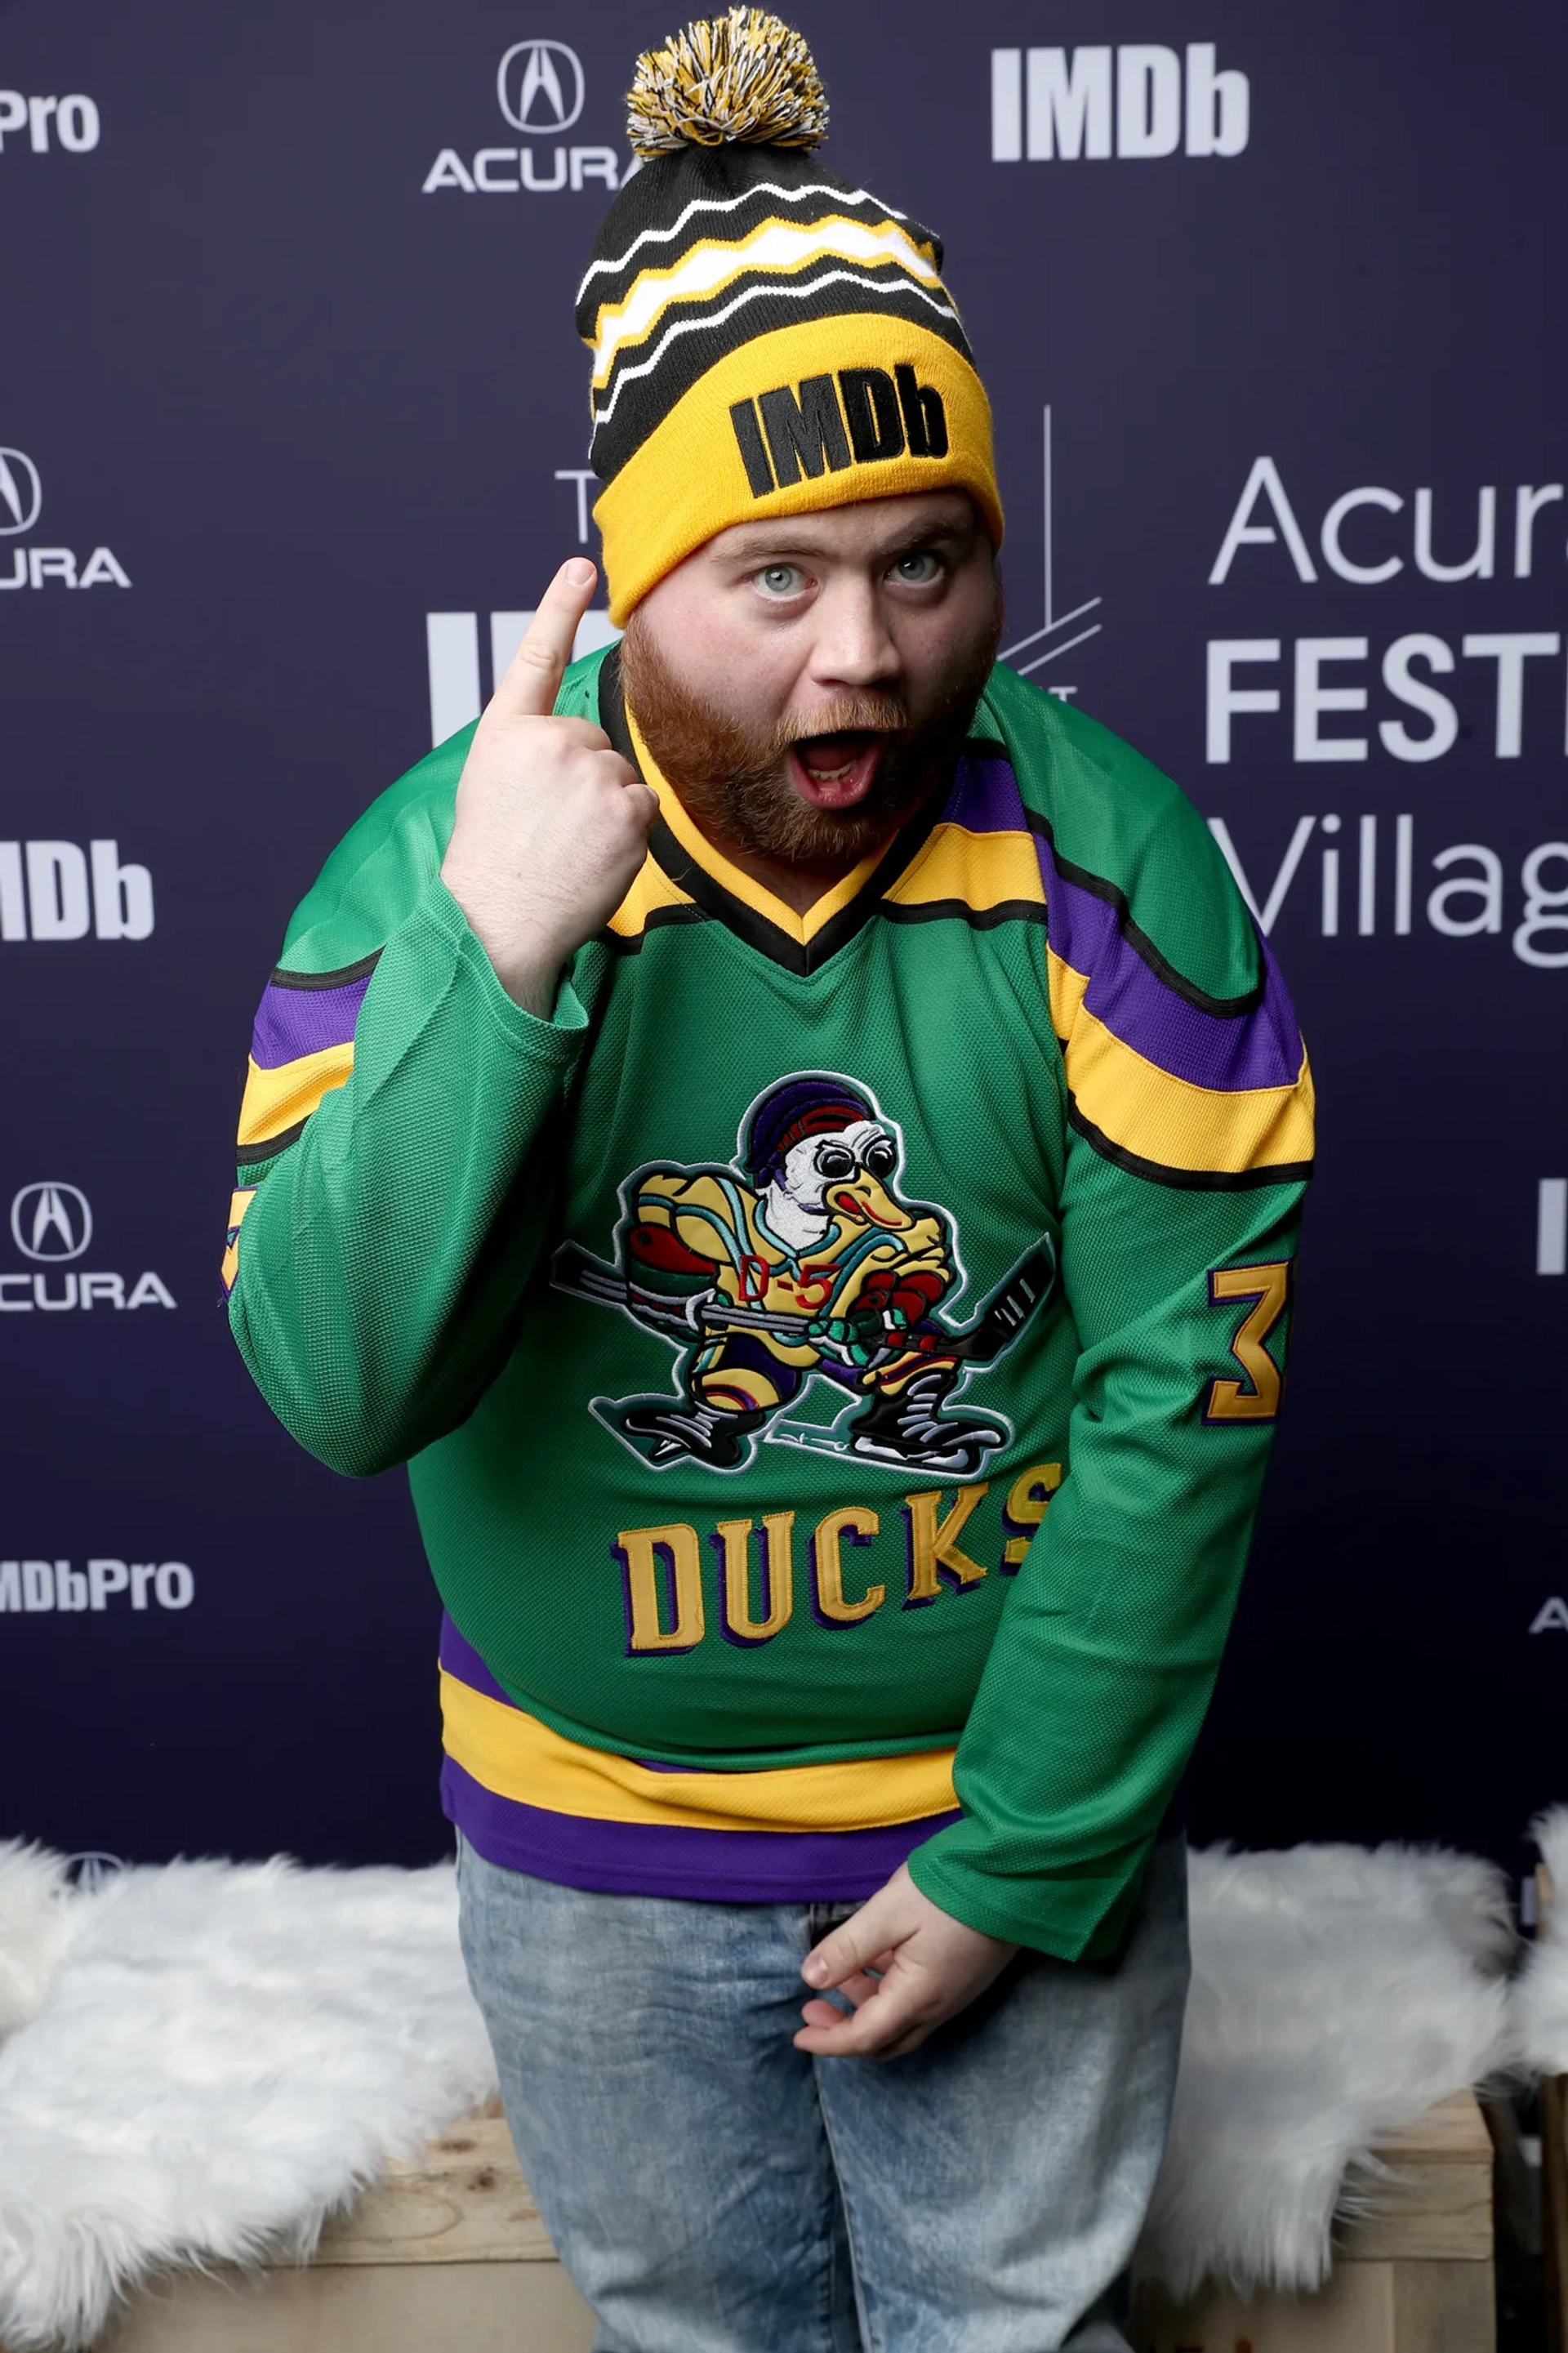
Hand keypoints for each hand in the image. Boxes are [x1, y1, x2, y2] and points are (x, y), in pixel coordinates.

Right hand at [440, 558, 656, 1014]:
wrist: (498, 922)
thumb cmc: (494, 864)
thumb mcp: (493, 787)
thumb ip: (532, 753)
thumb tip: (578, 748)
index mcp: (506, 733)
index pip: (536, 659)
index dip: (557, 608)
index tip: (579, 565)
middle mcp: (548, 740)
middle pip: (594, 741)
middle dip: (583, 780)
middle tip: (549, 827)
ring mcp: (590, 770)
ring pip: (620, 777)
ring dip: (605, 809)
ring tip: (566, 846)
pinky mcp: (626, 805)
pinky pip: (642, 807)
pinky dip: (627, 833)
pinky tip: (593, 856)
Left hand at [794, 1862, 1018, 2059]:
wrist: (1014, 1880)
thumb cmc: (951, 1893)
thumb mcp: (890, 1913)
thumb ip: (848, 1947)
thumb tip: (810, 1978)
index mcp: (917, 1997)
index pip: (864, 2037)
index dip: (829, 2041)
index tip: (799, 2036)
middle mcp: (937, 2007)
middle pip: (884, 2039)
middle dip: (845, 2029)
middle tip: (813, 2009)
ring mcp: (954, 1995)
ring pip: (902, 2021)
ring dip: (867, 2008)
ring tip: (842, 1975)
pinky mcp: (964, 1980)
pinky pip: (919, 2003)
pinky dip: (889, 1994)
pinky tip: (878, 1960)